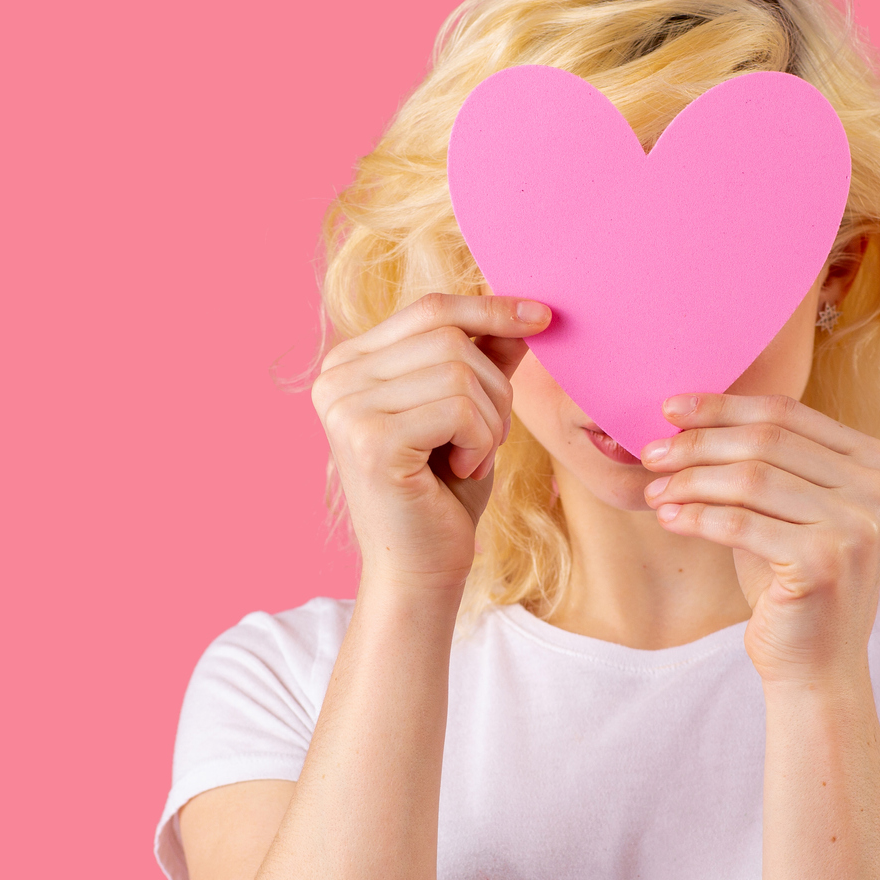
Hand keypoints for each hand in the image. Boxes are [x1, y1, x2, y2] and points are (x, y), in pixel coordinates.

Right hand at [311, 294, 549, 591]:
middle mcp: (336, 377)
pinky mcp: (370, 440)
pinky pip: (458, 408)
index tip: (543, 317)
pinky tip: (463, 471)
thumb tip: (524, 312)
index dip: (491, 308)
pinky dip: (480, 442)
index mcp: (350, 363)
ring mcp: (346, 407)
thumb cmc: (442, 495)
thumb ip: (484, 359)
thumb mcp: (468, 414)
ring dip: (489, 420)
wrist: (418, 571)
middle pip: (450, 337)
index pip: (430, 308)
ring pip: (458, 370)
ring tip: (471, 459)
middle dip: (493, 387)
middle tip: (488, 438)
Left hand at [639, 394, 879, 683]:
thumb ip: (762, 462)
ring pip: (750, 479)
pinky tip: (669, 518)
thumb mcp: (785, 510)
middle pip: (766, 441)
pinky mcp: (824, 562)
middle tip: (651, 453)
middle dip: (698, 443)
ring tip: (654, 492)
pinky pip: (740, 524)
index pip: (787, 414)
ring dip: (690, 481)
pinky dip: (696, 517)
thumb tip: (687, 417)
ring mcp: (858, 526)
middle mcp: (878, 489)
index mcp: (876, 463)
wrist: (817, 665)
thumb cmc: (792, 583)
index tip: (670, 409)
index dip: (723, 407)